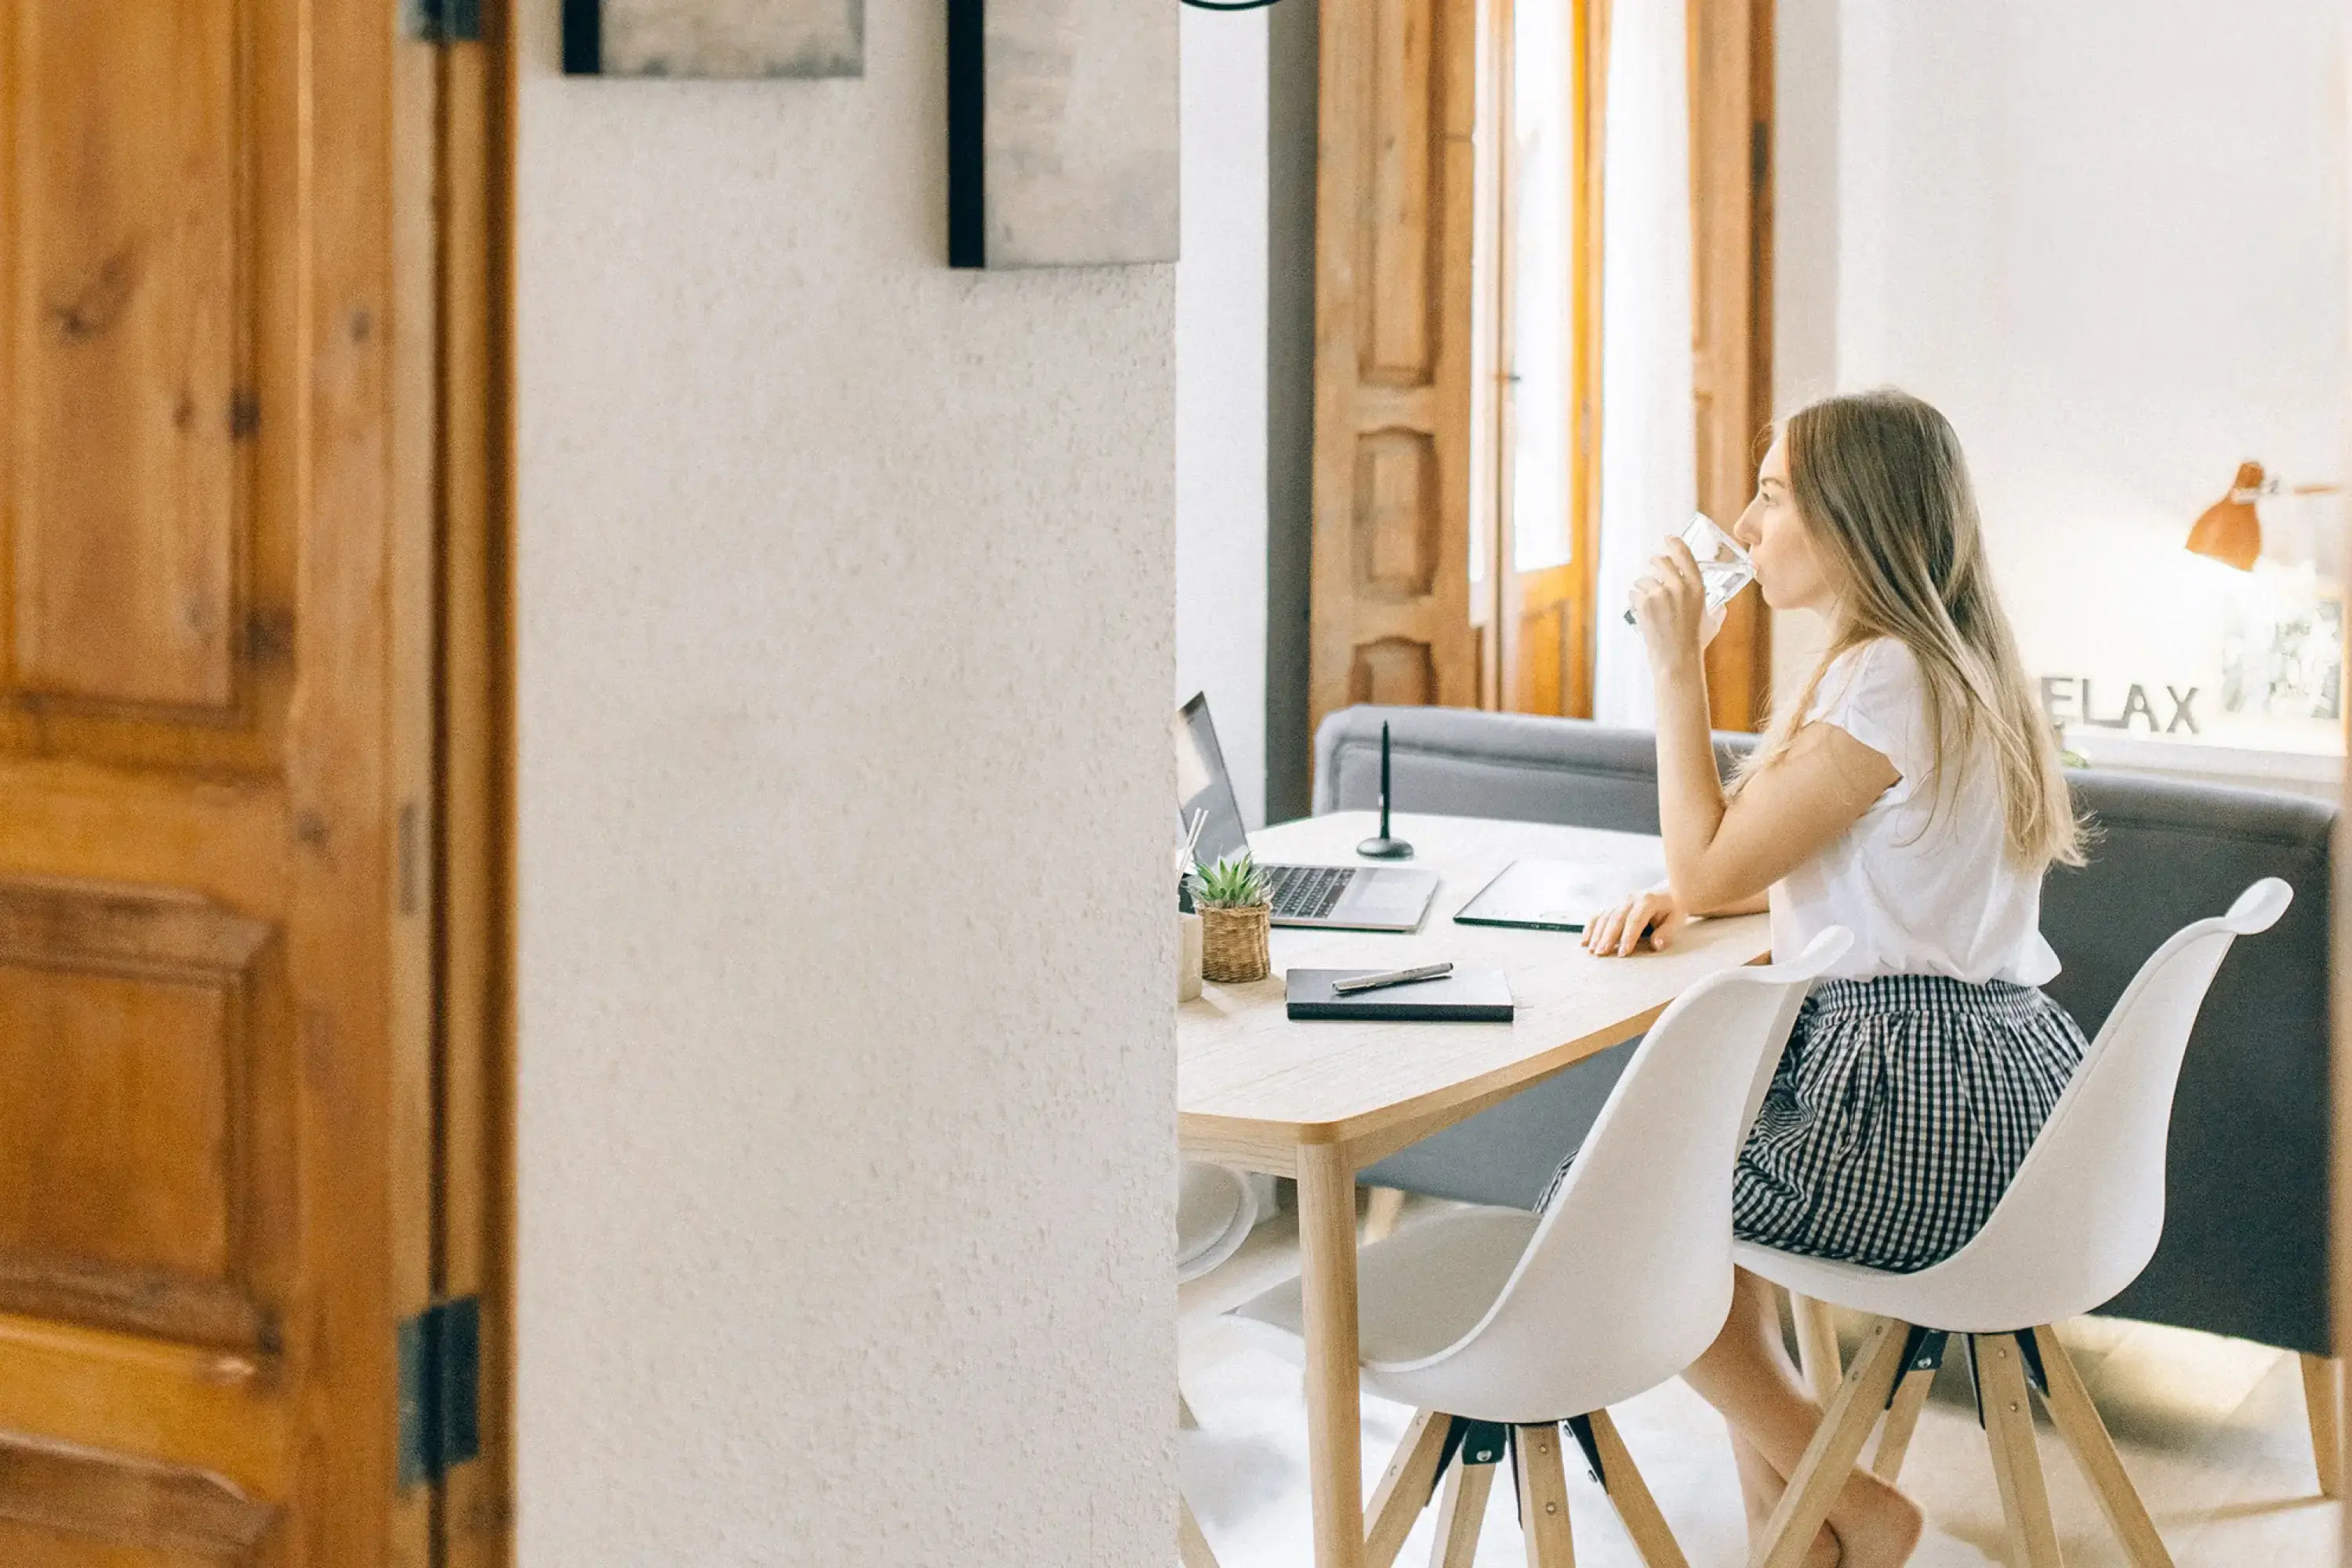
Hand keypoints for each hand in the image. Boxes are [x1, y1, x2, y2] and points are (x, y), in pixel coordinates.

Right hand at [1583, 884, 1686, 956]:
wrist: (1668, 889)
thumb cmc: (1674, 907)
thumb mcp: (1677, 919)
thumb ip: (1666, 932)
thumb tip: (1656, 944)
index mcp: (1648, 900)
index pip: (1635, 920)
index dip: (1628, 937)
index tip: (1623, 953)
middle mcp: (1632, 898)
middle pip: (1616, 918)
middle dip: (1608, 937)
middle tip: (1602, 953)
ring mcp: (1621, 900)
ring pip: (1605, 916)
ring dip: (1597, 934)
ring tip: (1592, 951)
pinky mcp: (1615, 904)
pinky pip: (1599, 914)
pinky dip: (1591, 927)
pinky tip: (1585, 940)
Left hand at [1626, 538, 1722, 667]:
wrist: (1677, 660)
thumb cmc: (1696, 642)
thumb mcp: (1712, 621)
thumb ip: (1716, 609)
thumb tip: (1720, 605)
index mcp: (1698, 586)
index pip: (1684, 554)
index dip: (1674, 543)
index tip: (1668, 538)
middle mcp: (1679, 586)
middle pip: (1660, 561)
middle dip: (1654, 562)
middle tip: (1652, 566)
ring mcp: (1660, 594)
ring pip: (1643, 579)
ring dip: (1643, 586)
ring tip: (1648, 600)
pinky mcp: (1644, 603)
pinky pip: (1633, 592)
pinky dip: (1635, 599)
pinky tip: (1641, 609)